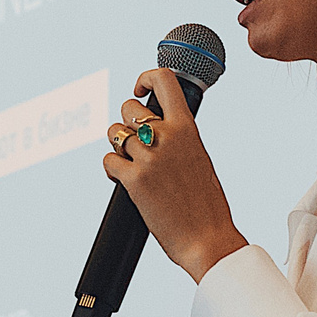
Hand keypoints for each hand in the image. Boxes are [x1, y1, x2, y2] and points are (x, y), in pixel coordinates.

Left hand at [105, 68, 248, 281]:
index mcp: (188, 128)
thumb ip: (181, 139)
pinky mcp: (133, 180)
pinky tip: (124, 180)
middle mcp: (167, 137)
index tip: (140, 90)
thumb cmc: (207, 204)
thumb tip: (160, 128)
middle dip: (126, 123)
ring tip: (132, 163)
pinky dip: (112, 170)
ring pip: (114, 133)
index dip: (145, 78)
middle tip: (136, 143)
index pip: (163, 81)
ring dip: (118, 146)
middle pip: (128, 108)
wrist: (207, 239)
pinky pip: (108, 161)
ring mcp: (149, 158)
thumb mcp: (200, 158)